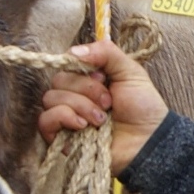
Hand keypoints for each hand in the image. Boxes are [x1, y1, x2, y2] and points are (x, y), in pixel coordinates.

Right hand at [39, 39, 168, 170]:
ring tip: (101, 119)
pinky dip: (64, 117)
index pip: (66, 62)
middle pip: (58, 80)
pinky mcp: (61, 137)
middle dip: (86, 90)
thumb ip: (105, 52)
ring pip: (51, 98)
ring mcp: (66, 116)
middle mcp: (74, 95)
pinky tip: (83, 125)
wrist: (148, 142)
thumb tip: (72, 52)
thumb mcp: (130, 71)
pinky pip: (45, 120)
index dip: (81, 68)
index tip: (104, 77)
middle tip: (108, 102)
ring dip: (80, 106)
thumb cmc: (143, 107)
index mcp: (88, 78)